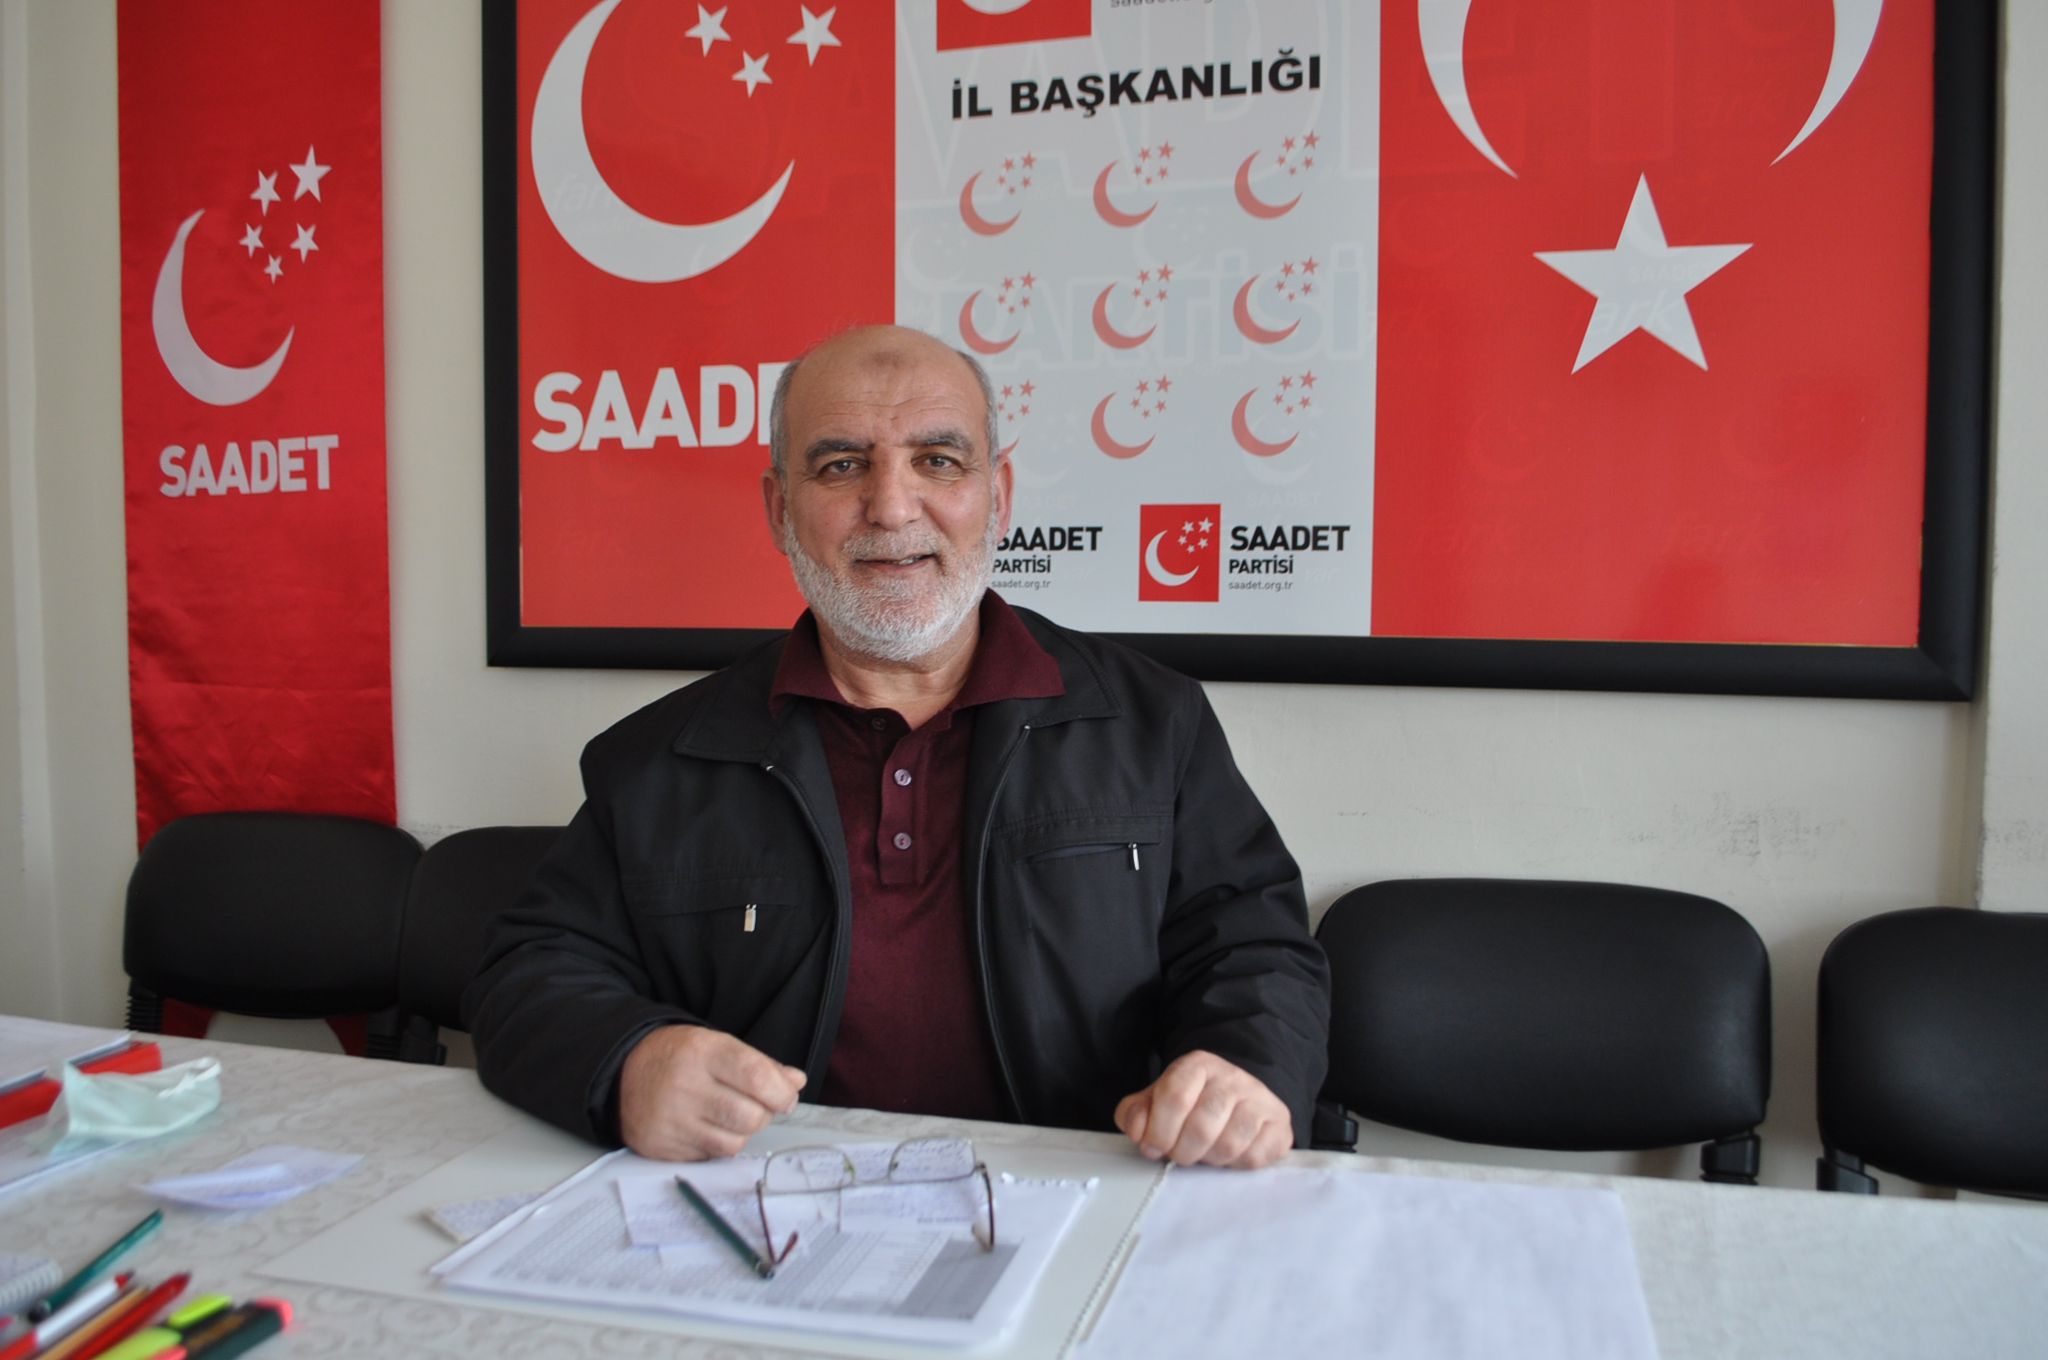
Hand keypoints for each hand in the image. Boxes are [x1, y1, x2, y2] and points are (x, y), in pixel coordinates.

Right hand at [617, 1024, 805, 1160]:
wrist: (624, 1071)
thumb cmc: (680, 1057)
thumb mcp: (718, 1046)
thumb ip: (760, 1065)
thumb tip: (795, 1083)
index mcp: (702, 1052)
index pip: (756, 1077)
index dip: (781, 1093)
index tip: (786, 1097)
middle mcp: (684, 1086)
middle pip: (750, 1116)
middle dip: (764, 1114)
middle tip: (757, 1106)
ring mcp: (670, 1119)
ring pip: (734, 1143)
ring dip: (742, 1133)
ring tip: (732, 1117)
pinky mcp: (661, 1146)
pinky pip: (709, 1156)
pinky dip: (718, 1145)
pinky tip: (707, 1127)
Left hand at [1113, 1050, 1291, 1168]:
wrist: (1237, 1098)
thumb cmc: (1191, 1104)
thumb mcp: (1156, 1101)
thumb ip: (1135, 1113)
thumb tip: (1138, 1133)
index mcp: (1198, 1065)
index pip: (1174, 1098)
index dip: (1158, 1132)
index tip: (1151, 1147)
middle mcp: (1232, 1077)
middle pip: (1201, 1128)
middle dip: (1181, 1152)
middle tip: (1178, 1154)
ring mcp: (1260, 1100)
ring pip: (1228, 1145)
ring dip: (1208, 1159)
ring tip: (1203, 1153)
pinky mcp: (1279, 1126)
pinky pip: (1254, 1157)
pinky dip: (1235, 1165)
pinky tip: (1227, 1155)